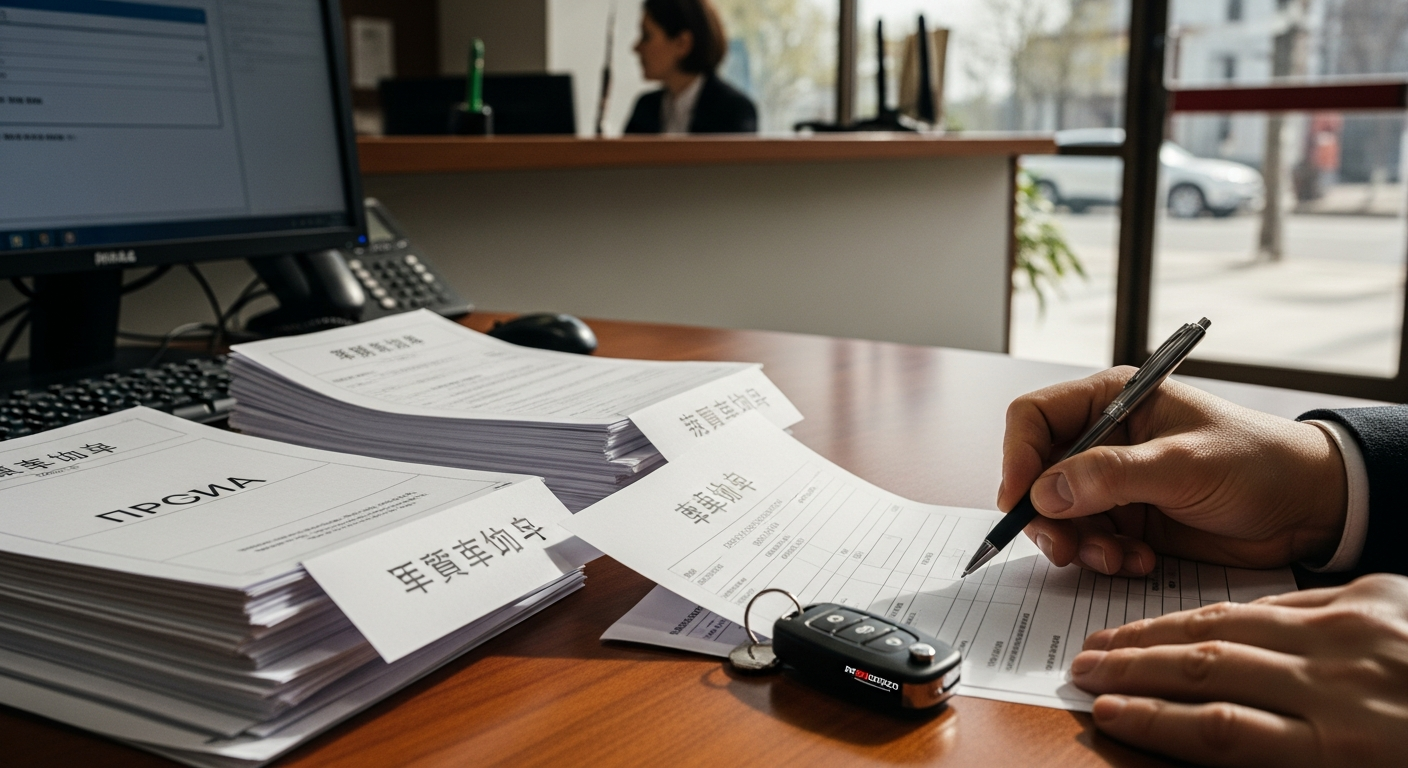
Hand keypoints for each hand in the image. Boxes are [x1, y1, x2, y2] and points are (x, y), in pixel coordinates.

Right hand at [999, 367, 1347, 575]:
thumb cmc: (1260, 463)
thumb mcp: (1185, 465)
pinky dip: (1105, 558)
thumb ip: (1113, 476)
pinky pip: (1089, 543)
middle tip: (1065, 548)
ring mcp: (1113, 482)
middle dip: (1046, 516)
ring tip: (1117, 559)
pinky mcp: (1127, 520)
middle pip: (1036, 474)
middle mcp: (1103, 439)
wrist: (1310, 508)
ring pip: (1058, 516)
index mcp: (1112, 400)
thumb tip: (1045, 492)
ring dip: (1078, 544)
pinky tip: (1141, 561)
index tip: (1019, 501)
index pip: (1034, 418)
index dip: (1018, 457)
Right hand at [1070, 574, 1407, 766]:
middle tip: (1082, 670)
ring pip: (1232, 628)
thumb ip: (1298, 760)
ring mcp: (1358, 632)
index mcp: (1344, 748)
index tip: (1103, 715)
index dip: (1150, 723)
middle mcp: (1340, 685)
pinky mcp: (1378, 596)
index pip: (1217, 731)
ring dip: (1160, 634)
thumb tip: (1216, 742)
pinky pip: (1278, 602)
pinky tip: (1184, 618)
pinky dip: (1220, 610)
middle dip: (1136, 671)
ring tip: (1110, 642)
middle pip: (1210, 671)